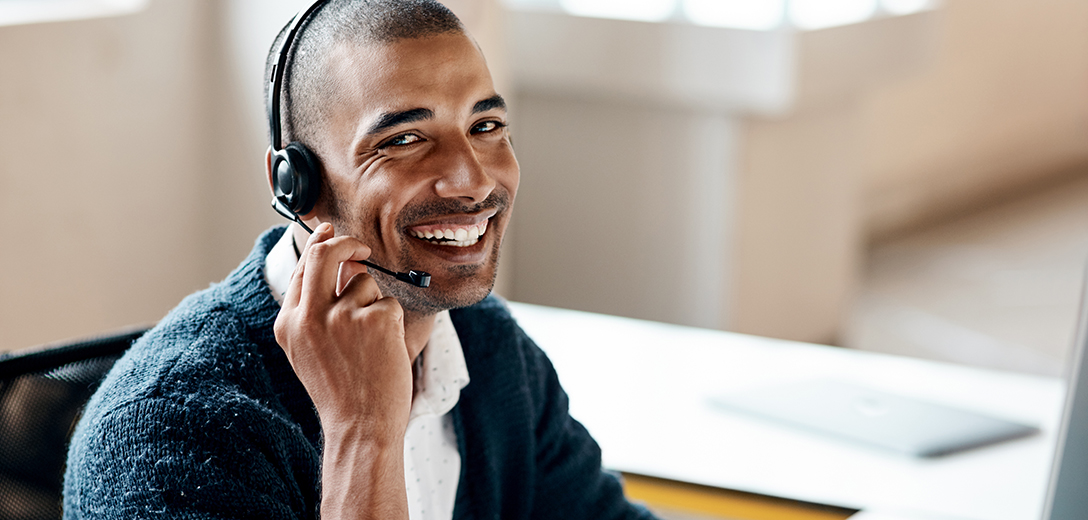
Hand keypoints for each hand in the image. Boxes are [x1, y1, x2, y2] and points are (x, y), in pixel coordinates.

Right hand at [273, 222, 412, 444]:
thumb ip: (315, 307)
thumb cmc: (341, 390)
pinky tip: (384, 351)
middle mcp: (310, 316)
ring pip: (364, 283)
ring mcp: (342, 317)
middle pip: (324, 254)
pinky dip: (392, 323)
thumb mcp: (310, 350)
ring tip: (371, 344)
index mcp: (288, 324)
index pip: (301, 269)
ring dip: (374, 304)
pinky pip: (388, 303)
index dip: (318, 245)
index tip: (330, 233)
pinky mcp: (375, 320)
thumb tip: (339, 259)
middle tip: (362, 247)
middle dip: (345, 242)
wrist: (361, 426)